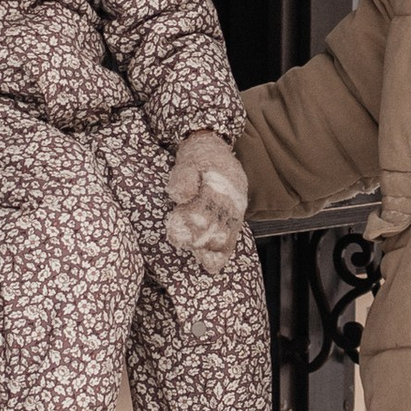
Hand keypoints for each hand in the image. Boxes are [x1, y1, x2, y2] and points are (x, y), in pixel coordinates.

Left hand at [163, 133, 251, 276]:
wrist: (214, 145)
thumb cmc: (197, 155)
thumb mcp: (186, 160)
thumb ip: (183, 178)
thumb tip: (181, 196)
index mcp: (219, 184)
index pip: (204, 210)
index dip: (188, 224)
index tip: (174, 229)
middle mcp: (231, 198)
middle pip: (217, 228)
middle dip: (198, 240)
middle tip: (181, 243)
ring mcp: (236, 207)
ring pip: (227, 236)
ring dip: (211, 250)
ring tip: (199, 260)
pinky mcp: (236, 214)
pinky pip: (233, 237)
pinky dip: (223, 252)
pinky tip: (212, 265)